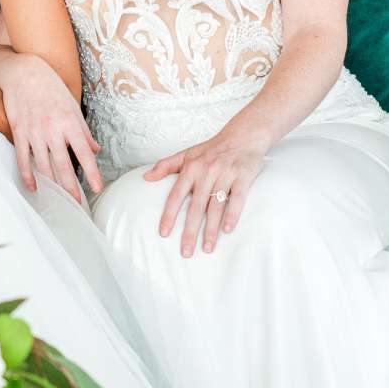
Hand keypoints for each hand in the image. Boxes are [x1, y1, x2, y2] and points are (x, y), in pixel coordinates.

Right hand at [0, 54, 101, 201]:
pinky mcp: (19, 132)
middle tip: (77, 204)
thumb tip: (96, 150)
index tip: (97, 188)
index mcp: (69, 123)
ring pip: (43, 165)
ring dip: (52, 184)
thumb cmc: (50, 87)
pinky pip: (23, 159)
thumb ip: (84, 131)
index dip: (91, 173)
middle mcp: (53, 130)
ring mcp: (34, 132)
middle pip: (63, 165)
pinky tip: (34, 187)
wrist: (24, 73)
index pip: (84, 153)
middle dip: (71, 187)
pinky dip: (28, 175)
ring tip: (60, 200)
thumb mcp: (72, 106)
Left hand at [144, 129, 267, 256]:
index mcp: (191, 168)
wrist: (243, 135)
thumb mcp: (186, 154)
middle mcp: (206, 172)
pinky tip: (228, 230)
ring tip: (207, 248)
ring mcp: (225, 174)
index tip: (164, 233)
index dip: (169, 215)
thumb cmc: (212, 148)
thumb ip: (165, 166)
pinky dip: (233, 214)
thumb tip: (145, 177)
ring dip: (211, 229)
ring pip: (216, 206)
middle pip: (195, 207)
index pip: (176, 195)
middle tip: (185, 252)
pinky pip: (238, 198)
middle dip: (190, 231)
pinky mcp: (243, 177)